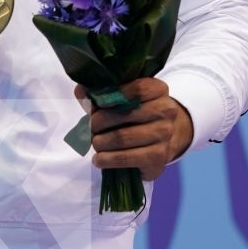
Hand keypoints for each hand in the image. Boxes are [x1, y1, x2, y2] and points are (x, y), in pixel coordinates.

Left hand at [75, 79, 193, 180]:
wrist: (165, 138)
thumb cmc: (138, 113)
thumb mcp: (124, 97)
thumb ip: (102, 92)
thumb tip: (81, 91)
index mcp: (158, 90)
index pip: (136, 89)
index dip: (112, 96)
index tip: (94, 104)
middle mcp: (166, 111)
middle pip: (125, 114)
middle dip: (99, 122)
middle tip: (89, 127)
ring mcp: (164, 135)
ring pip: (123, 138)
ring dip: (101, 142)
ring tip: (94, 143)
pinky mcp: (159, 158)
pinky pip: (126, 158)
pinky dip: (107, 159)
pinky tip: (99, 159)